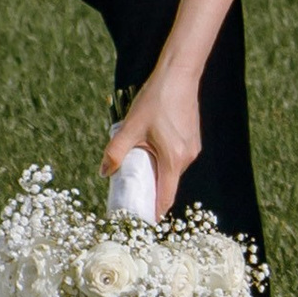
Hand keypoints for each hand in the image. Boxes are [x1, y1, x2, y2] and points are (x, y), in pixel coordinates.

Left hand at [104, 76, 200, 219]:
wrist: (179, 74)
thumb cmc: (155, 100)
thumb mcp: (131, 127)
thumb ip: (115, 152)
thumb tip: (104, 172)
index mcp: (173, 160)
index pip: (165, 198)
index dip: (154, 212)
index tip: (143, 221)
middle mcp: (187, 157)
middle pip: (168, 184)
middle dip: (150, 189)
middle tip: (131, 188)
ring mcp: (192, 148)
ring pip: (172, 170)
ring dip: (157, 170)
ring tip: (140, 159)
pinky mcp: (193, 139)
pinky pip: (177, 157)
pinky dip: (165, 159)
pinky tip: (152, 144)